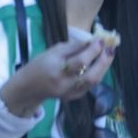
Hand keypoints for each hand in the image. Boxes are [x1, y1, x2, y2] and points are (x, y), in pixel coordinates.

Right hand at [0, 37, 115, 116]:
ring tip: (108, 56)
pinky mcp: (74, 97)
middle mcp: (63, 80)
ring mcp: (69, 91)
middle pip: (89, 73)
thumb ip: (70, 47)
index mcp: (54, 66)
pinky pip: (90, 86)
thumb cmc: (38, 65)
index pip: (78, 58)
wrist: (29, 87)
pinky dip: (97, 74)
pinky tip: (99, 66)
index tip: (100, 40)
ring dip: (104, 67)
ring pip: (93, 81)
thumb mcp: (50, 52)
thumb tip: (90, 41)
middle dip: (102, 60)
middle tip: (109, 48)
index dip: (92, 49)